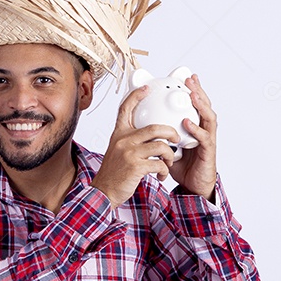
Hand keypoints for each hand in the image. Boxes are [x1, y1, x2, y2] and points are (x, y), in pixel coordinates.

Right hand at [92, 86, 181, 208]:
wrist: (104, 192)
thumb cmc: (114, 172)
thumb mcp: (117, 150)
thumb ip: (129, 139)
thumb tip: (148, 132)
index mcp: (118, 134)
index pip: (126, 109)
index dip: (136, 96)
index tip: (146, 88)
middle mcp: (123, 140)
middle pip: (155, 128)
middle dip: (171, 133)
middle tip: (176, 139)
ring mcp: (129, 153)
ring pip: (161, 146)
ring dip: (170, 155)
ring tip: (169, 162)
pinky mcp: (136, 167)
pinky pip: (160, 163)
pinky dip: (164, 170)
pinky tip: (162, 175)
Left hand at [169, 74, 217, 199]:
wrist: (192, 187)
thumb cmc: (182, 166)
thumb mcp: (167, 145)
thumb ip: (160, 133)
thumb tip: (142, 123)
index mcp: (194, 127)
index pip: (194, 105)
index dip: (192, 90)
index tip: (185, 76)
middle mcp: (203, 130)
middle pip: (204, 106)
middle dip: (198, 90)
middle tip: (190, 79)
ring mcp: (207, 140)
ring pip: (208, 118)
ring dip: (201, 105)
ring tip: (193, 94)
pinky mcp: (208, 152)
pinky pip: (204, 138)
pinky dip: (196, 129)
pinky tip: (187, 122)